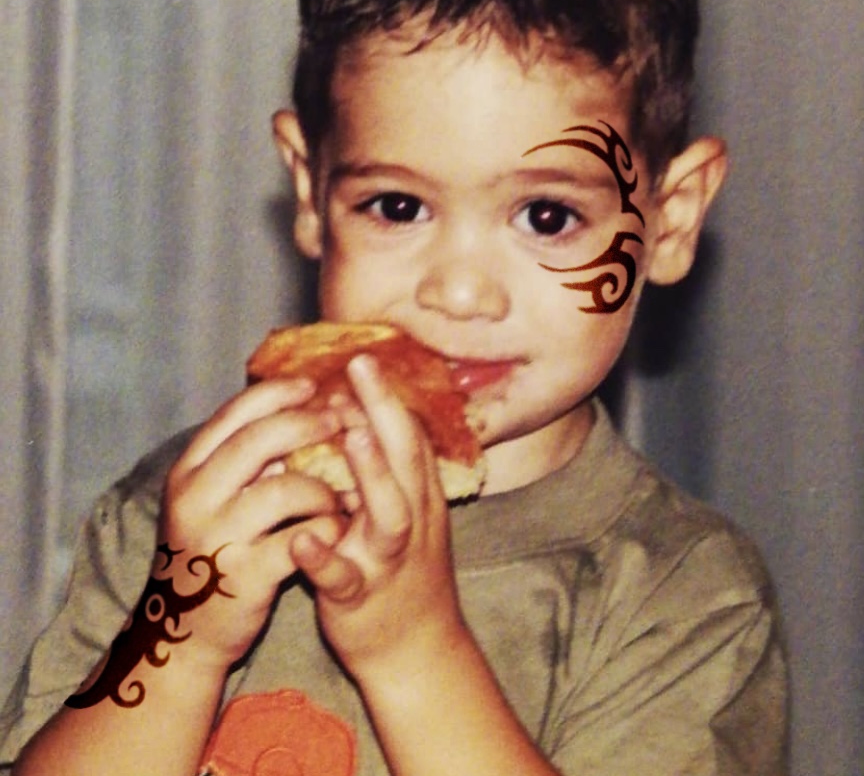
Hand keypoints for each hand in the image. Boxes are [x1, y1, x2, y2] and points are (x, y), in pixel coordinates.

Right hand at [156, 377, 347, 672]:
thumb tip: (296, 411)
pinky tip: (337, 528)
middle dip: (306, 424)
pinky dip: (327, 528)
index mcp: (187, 471)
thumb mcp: (210, 497)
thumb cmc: (209, 550)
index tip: (312, 385)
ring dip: (323, 487)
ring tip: (340, 494)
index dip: (277, 393)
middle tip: (339, 420)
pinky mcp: (244, 576)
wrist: (181, 632)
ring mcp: (218, 538)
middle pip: (259, 441)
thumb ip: (243, 458)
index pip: (234, 414)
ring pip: (286, 489)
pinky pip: (301, 537)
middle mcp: (195, 499)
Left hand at [290, 356, 466, 680]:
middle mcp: (411, 518)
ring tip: (350, 438)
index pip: (408, 433)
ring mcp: (388, 558)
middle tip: (360, 368)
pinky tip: (300, 540)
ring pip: (388, 513)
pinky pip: (345, 578)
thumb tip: (355, 410)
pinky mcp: (362, 598)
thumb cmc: (401, 568)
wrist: (416, 650)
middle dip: (384, 410)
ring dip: (371, 473)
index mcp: (417, 493)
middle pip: (406, 457)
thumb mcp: (405, 510)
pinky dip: (325, 559)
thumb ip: (386, 466)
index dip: (388, 396)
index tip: (364, 358)